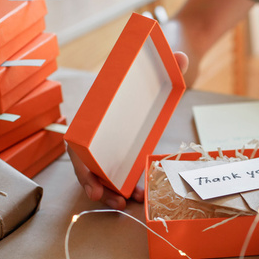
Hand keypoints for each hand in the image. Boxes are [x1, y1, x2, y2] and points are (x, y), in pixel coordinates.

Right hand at [66, 49, 188, 207]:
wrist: (151, 72)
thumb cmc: (145, 74)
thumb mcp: (157, 69)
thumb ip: (168, 64)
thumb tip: (181, 56)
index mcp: (95, 113)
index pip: (78, 142)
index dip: (81, 164)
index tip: (91, 181)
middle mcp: (96, 131)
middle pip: (87, 164)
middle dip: (95, 185)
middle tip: (114, 200)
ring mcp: (108, 142)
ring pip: (100, 172)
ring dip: (109, 190)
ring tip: (125, 202)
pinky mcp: (120, 149)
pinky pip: (115, 172)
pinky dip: (123, 185)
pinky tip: (137, 195)